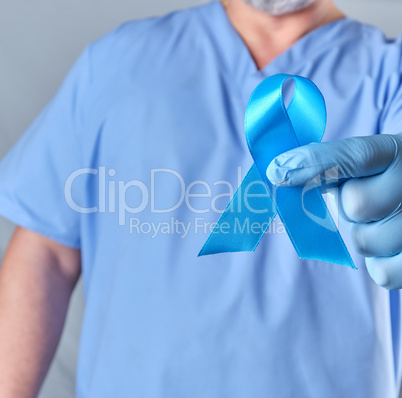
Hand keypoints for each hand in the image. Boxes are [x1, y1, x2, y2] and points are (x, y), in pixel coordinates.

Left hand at [266, 133, 401, 289]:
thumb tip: (279, 172)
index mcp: (400, 152)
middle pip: (356, 205)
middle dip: (348, 206)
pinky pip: (382, 273)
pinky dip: (379, 264)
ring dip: (364, 235)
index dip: (314, 163)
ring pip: (364, 242)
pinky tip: (393, 246)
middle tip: (364, 199)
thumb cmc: (387, 181)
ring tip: (384, 223)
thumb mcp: (373, 162)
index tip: (276, 172)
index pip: (356, 155)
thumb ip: (336, 163)